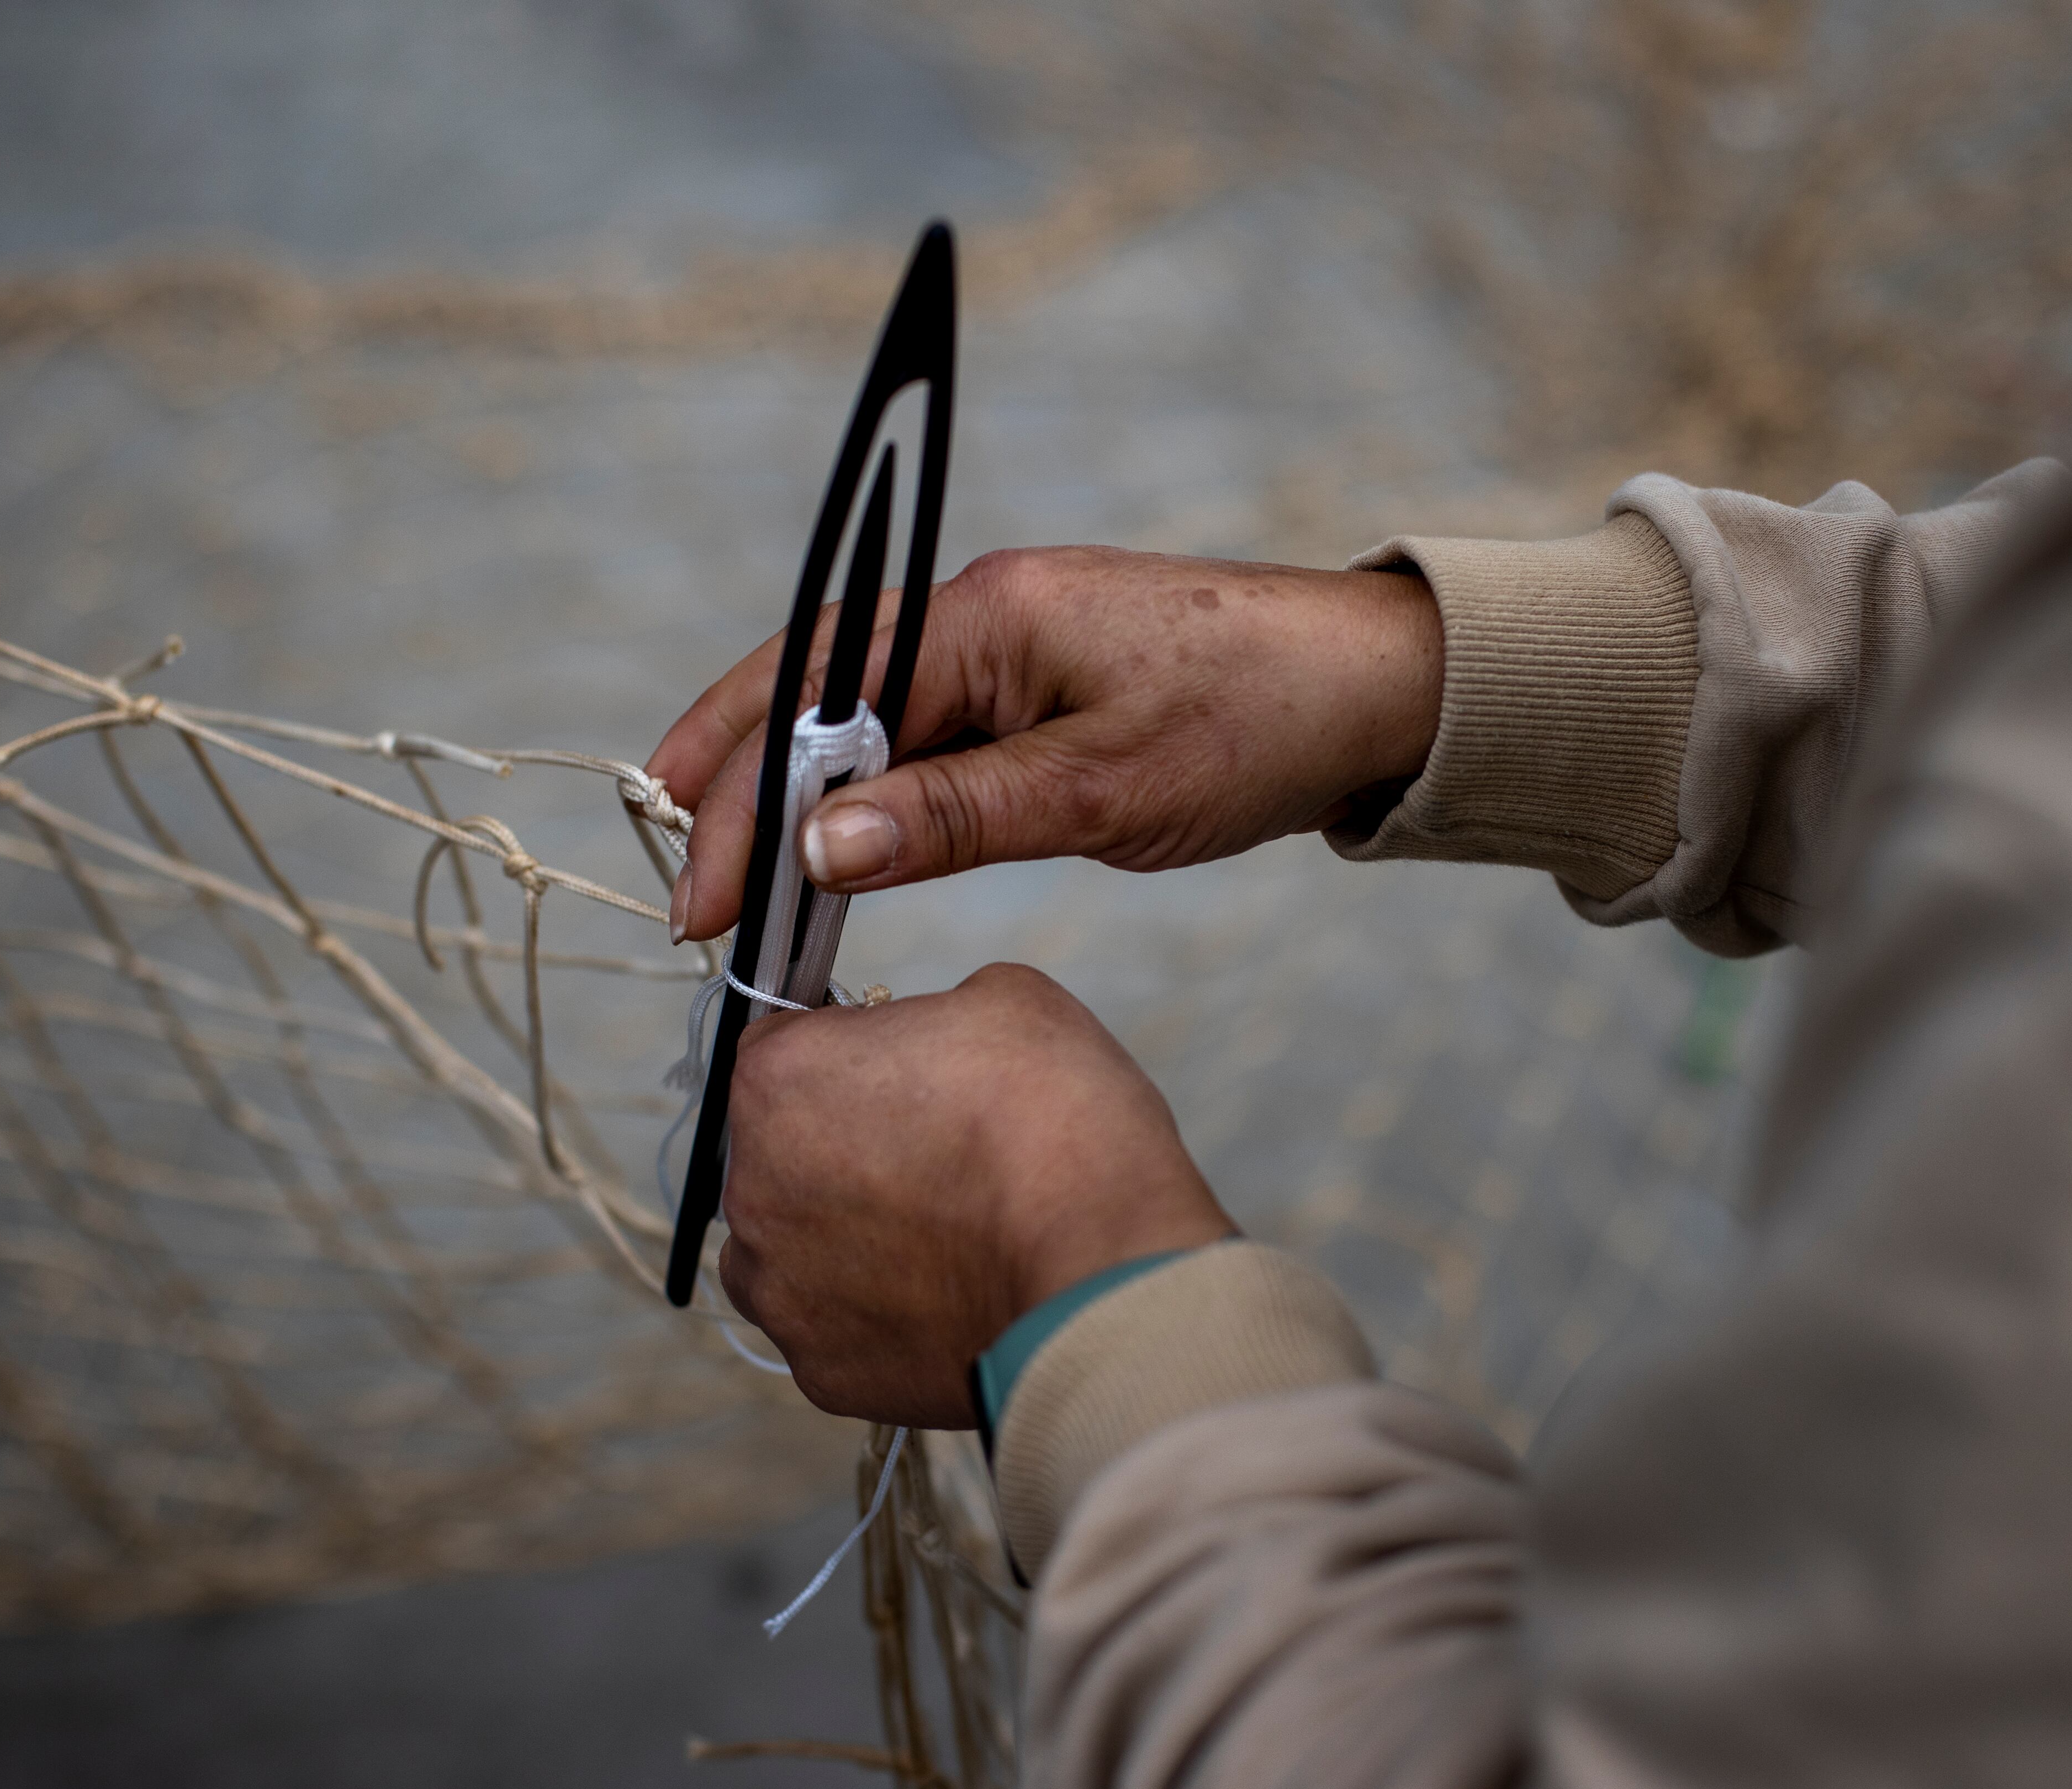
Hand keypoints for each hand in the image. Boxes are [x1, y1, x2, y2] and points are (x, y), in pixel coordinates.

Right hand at [647, 546, 1442, 941]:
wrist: (1379, 687)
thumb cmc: (1259, 720)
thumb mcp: (1104, 790)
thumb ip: (957, 817)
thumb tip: (821, 851)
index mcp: (986, 614)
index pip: (820, 700)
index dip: (747, 798)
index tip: (705, 893)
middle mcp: (982, 612)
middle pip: (817, 691)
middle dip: (740, 785)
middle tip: (692, 892)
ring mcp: (1012, 644)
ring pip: (867, 714)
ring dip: (799, 790)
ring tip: (735, 872)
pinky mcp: (1044, 684)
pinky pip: (927, 730)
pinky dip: (873, 789)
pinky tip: (845, 843)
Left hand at [717, 963, 1231, 1426]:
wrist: (1102, 1274)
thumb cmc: (1056, 1131)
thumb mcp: (1007, 1001)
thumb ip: (934, 1012)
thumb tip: (932, 1044)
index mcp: (779, 1082)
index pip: (784, 1049)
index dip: (851, 1054)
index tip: (907, 1075)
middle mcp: (753, 1190)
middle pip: (784, 1156)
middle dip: (847, 1149)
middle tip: (941, 1157)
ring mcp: (782, 1291)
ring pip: (799, 1250)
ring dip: (851, 1237)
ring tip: (947, 1237)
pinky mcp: (824, 1371)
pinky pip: (839, 1330)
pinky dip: (883, 1315)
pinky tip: (951, 1296)